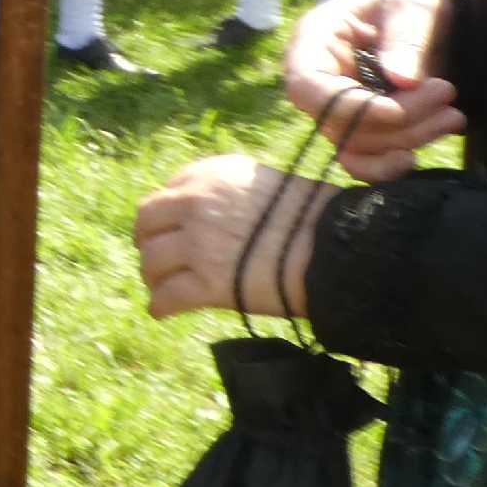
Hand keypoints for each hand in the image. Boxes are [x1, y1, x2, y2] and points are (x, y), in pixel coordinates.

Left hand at [135, 152, 329, 318]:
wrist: (339, 248)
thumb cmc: (315, 217)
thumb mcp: (264, 185)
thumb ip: (230, 194)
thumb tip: (210, 212)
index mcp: (211, 175)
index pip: (168, 192)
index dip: (166, 216)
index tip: (169, 230)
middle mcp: (196, 204)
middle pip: (147, 223)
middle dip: (148, 242)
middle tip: (156, 258)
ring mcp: (198, 244)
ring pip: (151, 261)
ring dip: (152, 276)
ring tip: (160, 286)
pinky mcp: (208, 284)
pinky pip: (168, 296)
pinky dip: (160, 306)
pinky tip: (161, 311)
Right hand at [284, 0, 462, 179]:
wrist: (431, 21)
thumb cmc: (413, 3)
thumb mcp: (413, 3)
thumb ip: (406, 36)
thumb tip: (401, 79)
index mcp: (315, 40)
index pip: (308, 87)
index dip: (350, 108)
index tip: (399, 109)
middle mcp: (317, 78)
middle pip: (338, 122)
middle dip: (398, 121)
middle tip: (448, 96)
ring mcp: (336, 106)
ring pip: (356, 144)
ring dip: (407, 139)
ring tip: (452, 115)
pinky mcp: (359, 127)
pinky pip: (359, 161)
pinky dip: (385, 167)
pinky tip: (415, 156)